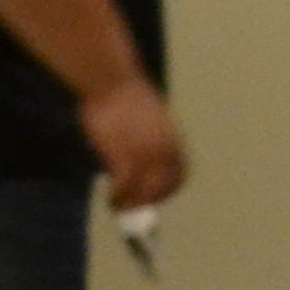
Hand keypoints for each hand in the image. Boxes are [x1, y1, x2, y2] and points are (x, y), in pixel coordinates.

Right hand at [79, 77, 188, 208]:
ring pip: (144, 190)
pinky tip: (110, 197)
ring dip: (132, 204)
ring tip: (118, 207)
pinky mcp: (122, 153)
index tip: (155, 197)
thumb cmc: (126, 98)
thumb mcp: (149, 120)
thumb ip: (151, 140)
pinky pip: (124, 185)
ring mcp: (144, 153)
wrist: (113, 81)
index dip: (168, 190)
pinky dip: (118, 196)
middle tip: (133, 208)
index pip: (179, 174)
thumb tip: (143, 161)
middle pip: (163, 186)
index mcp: (172, 140)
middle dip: (149, 200)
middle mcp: (163, 150)